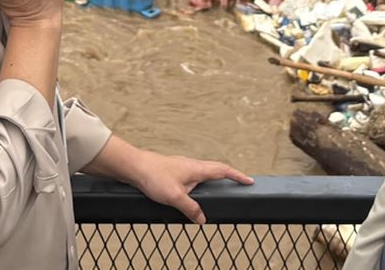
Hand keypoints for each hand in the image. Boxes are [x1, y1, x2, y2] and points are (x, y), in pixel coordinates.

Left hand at [132, 153, 253, 224]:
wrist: (134, 167)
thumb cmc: (154, 177)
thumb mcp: (175, 197)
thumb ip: (190, 209)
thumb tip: (202, 219)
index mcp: (197, 169)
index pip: (223, 170)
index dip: (237, 176)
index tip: (249, 181)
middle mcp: (192, 165)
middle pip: (216, 169)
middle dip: (229, 176)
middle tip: (239, 182)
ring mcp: (182, 167)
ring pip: (204, 172)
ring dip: (214, 178)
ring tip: (220, 188)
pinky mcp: (173, 170)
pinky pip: (193, 175)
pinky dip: (201, 181)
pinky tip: (194, 190)